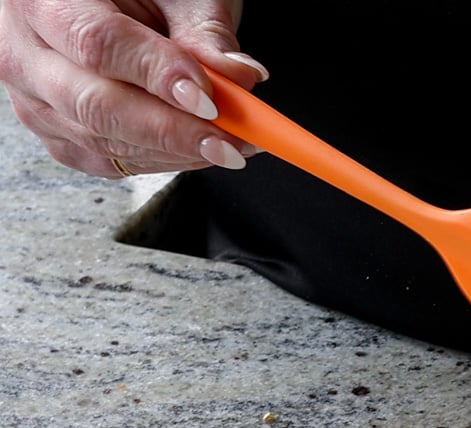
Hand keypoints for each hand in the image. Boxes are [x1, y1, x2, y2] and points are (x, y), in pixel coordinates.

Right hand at [0, 0, 267, 178]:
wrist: (108, 5)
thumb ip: (202, 32)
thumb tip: (239, 78)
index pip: (96, 43)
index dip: (156, 74)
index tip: (208, 99)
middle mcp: (24, 51)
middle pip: (94, 104)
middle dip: (172, 130)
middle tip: (231, 140)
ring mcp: (32, 97)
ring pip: (101, 140)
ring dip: (175, 152)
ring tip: (231, 145)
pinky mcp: (52, 132)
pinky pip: (105, 160)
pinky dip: (158, 160)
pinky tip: (195, 150)